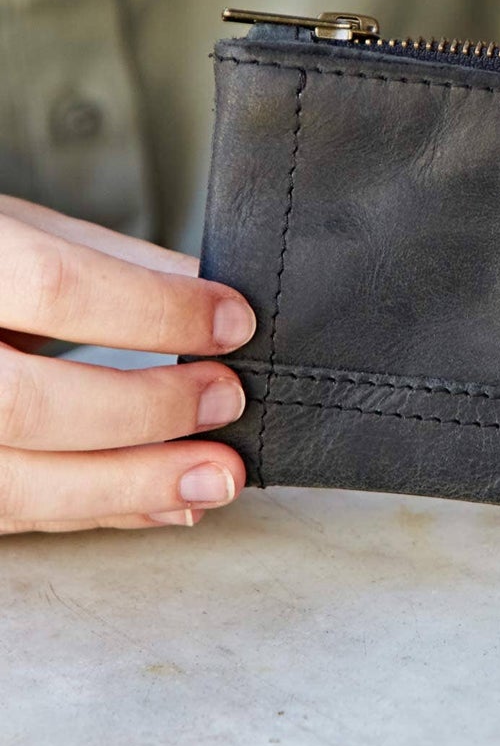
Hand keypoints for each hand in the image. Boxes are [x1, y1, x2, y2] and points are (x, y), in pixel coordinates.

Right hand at [0, 196, 252, 532]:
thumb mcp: (12, 230)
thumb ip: (109, 261)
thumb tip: (211, 291)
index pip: (56, 288)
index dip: (154, 311)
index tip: (231, 322)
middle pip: (27, 403)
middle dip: (145, 410)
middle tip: (226, 400)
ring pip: (11, 484)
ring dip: (127, 488)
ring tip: (214, 478)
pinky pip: (7, 514)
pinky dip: (93, 512)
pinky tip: (158, 503)